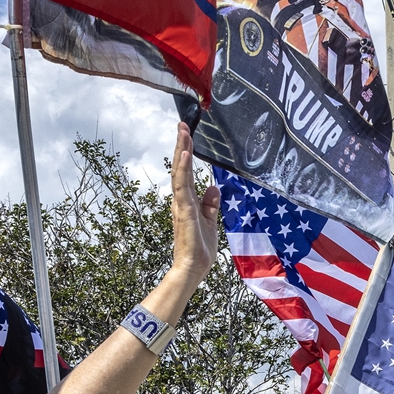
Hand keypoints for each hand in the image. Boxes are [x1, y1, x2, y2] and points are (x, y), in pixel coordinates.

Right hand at [168, 123, 221, 283]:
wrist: (193, 267)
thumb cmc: (200, 248)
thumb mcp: (210, 221)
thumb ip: (211, 204)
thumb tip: (214, 187)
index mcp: (187, 202)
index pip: (186, 173)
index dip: (186, 154)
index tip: (187, 136)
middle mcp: (181, 200)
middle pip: (180, 168)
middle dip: (181, 146)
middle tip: (182, 125)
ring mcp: (181, 204)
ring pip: (180, 172)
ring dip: (181, 151)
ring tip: (183, 132)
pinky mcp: (184, 210)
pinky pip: (183, 186)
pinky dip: (184, 169)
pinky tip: (186, 155)